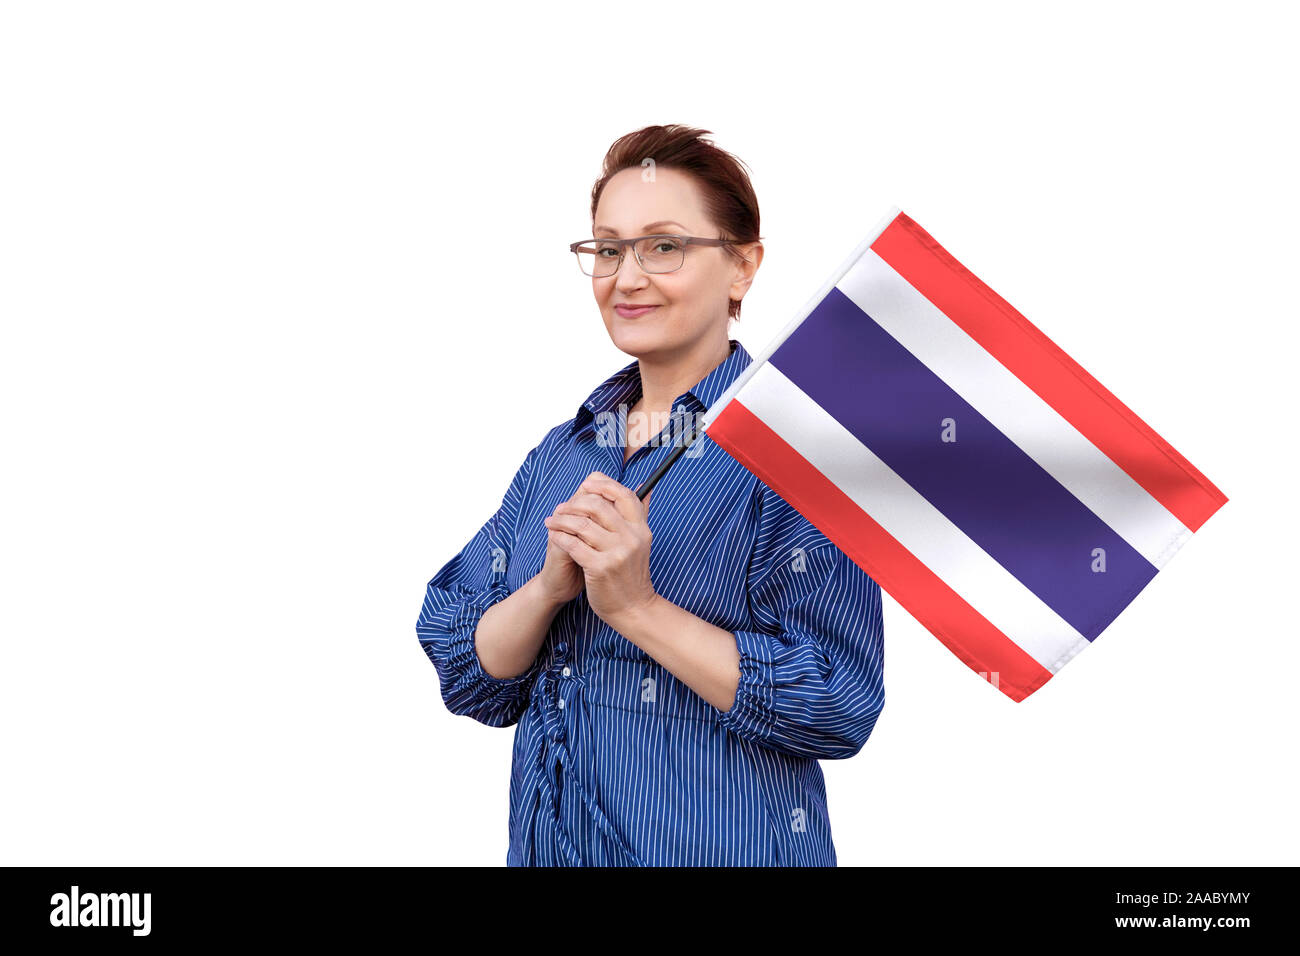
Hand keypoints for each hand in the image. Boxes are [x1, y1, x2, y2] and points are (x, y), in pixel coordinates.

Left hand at [543, 471, 656, 625]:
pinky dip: (560, 537)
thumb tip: (645, 487)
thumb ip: (641, 514)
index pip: (624, 495)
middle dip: (574, 503)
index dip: (604, 485)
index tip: (586, 484)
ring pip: (582, 524)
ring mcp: (616, 553)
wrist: (633, 608)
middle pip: (599, 505)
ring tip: (551, 521)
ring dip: (562, 520)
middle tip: (561, 508)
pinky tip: (553, 536)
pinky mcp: (601, 567)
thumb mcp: (641, 542)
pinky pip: (574, 545)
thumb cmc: (631, 574)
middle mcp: (631, 537)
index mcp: (641, 528)